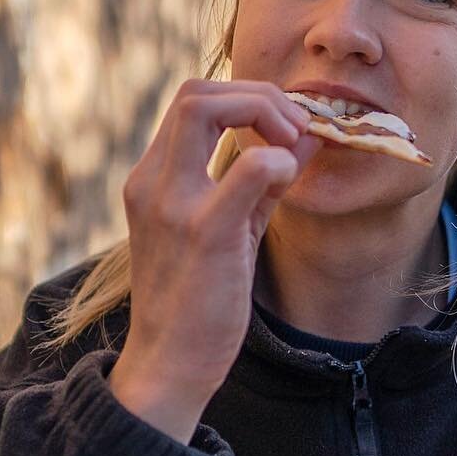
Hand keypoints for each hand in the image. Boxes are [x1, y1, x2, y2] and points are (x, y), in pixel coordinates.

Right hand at [109, 79, 318, 441]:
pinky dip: (278, 160)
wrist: (169, 364)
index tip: (285, 128)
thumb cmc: (198, 302)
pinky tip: (290, 180)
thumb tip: (306, 137)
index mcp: (150, 180)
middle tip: (296, 129)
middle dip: (258, 96)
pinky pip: (247, 166)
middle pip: (196, 91)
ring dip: (264, 111)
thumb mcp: (229, 230)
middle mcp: (151, 182)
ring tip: (294, 146)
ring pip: (206, 106)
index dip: (247, 98)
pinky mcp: (203, 231)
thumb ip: (260, 182)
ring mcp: (172, 203)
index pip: (193, 100)